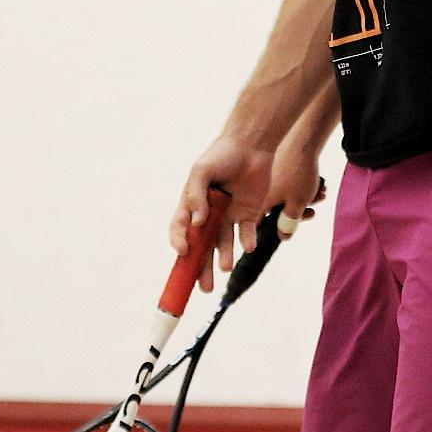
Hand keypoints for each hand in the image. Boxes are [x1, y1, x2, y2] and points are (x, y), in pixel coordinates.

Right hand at [170, 132, 272, 293]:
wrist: (252, 144)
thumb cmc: (221, 154)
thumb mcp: (201, 171)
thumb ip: (196, 195)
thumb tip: (198, 222)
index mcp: (191, 204)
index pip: (180, 230)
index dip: (179, 242)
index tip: (182, 252)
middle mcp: (208, 214)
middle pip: (201, 246)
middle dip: (201, 267)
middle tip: (203, 287)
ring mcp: (228, 216)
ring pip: (223, 244)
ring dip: (223, 257)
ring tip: (225, 267)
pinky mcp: (248, 214)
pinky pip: (246, 233)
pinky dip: (246, 241)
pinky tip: (248, 246)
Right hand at [257, 142, 330, 248]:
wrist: (302, 139)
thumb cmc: (297, 172)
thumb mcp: (297, 205)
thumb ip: (289, 223)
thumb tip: (284, 236)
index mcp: (258, 202)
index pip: (257, 225)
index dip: (274, 229)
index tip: (286, 229)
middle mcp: (257, 190)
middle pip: (275, 210)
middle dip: (296, 212)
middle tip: (311, 211)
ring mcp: (265, 178)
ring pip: (283, 196)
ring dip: (302, 199)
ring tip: (319, 195)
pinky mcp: (274, 167)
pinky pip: (284, 183)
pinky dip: (298, 187)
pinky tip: (316, 186)